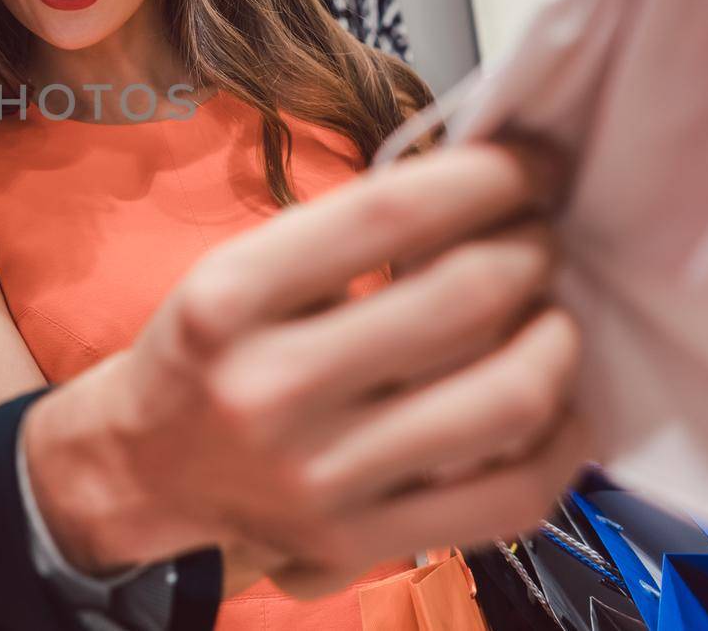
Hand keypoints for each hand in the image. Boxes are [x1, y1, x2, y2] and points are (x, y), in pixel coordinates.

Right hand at [23, 138, 589, 593]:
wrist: (144, 465)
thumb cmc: (206, 349)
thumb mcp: (238, 268)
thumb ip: (348, 235)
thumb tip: (489, 192)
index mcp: (228, 298)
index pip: (390, 215)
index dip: (490, 178)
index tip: (534, 166)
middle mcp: (269, 389)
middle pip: (465, 299)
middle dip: (534, 251)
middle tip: (542, 238)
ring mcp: (318, 477)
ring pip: (508, 398)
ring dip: (559, 339)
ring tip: (551, 315)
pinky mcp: (359, 542)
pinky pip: (511, 495)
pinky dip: (562, 440)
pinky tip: (556, 402)